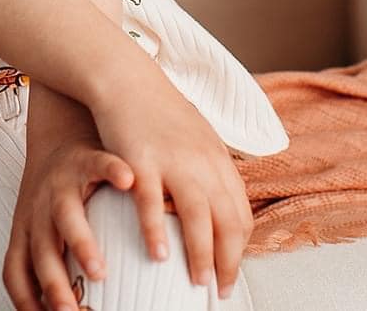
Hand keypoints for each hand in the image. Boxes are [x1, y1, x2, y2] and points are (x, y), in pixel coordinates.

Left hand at [3, 133, 133, 310]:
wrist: (57, 128)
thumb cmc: (61, 190)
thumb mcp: (48, 225)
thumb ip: (58, 259)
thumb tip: (76, 303)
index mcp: (26, 228)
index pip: (15, 271)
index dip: (25, 299)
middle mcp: (38, 208)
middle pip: (41, 251)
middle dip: (52, 284)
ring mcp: (60, 182)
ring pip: (64, 215)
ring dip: (79, 245)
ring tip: (98, 270)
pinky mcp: (84, 156)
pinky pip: (99, 163)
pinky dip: (113, 170)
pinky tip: (130, 182)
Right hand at [89, 71, 252, 300]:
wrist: (126, 77)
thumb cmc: (156, 110)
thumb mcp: (196, 136)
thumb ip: (208, 169)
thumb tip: (217, 201)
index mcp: (217, 159)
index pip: (241, 213)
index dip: (239, 249)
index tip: (229, 273)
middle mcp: (202, 161)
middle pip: (227, 220)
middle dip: (227, 261)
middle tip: (219, 290)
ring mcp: (174, 160)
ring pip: (198, 216)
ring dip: (200, 254)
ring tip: (196, 282)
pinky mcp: (142, 160)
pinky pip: (153, 202)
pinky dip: (157, 231)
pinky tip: (158, 254)